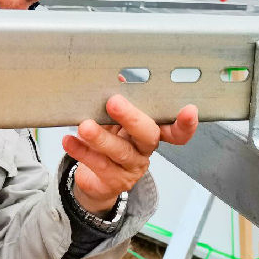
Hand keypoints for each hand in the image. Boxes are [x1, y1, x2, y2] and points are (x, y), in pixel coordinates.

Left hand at [62, 95, 197, 214]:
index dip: (185, 124)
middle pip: (147, 135)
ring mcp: (131, 168)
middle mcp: (145, 150)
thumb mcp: (114, 121)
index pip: (176, 132)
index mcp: (151, 132)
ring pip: (120, 151)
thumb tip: (118, 77)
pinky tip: (70, 141)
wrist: (95, 179)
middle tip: (113, 102)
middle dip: (132, 118)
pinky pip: (98, 165)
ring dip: (101, 137)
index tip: (189, 110)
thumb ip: (118, 101)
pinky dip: (82, 151)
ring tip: (85, 126)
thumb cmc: (109, 142)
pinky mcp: (114, 181)